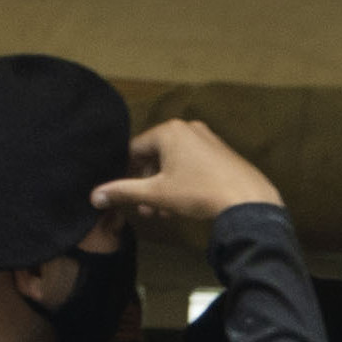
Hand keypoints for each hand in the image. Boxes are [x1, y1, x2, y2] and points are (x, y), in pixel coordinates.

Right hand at [96, 115, 279, 229]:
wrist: (247, 200)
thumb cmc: (198, 192)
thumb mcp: (156, 194)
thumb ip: (123, 192)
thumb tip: (94, 196)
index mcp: (168, 131)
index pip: (134, 150)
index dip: (127, 174)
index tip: (125, 195)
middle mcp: (187, 128)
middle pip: (155, 157)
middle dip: (148, 186)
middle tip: (146, 211)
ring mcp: (207, 138)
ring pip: (174, 163)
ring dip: (164, 188)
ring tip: (164, 213)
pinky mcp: (221, 152)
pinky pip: (192, 163)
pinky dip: (183, 182)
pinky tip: (183, 205)